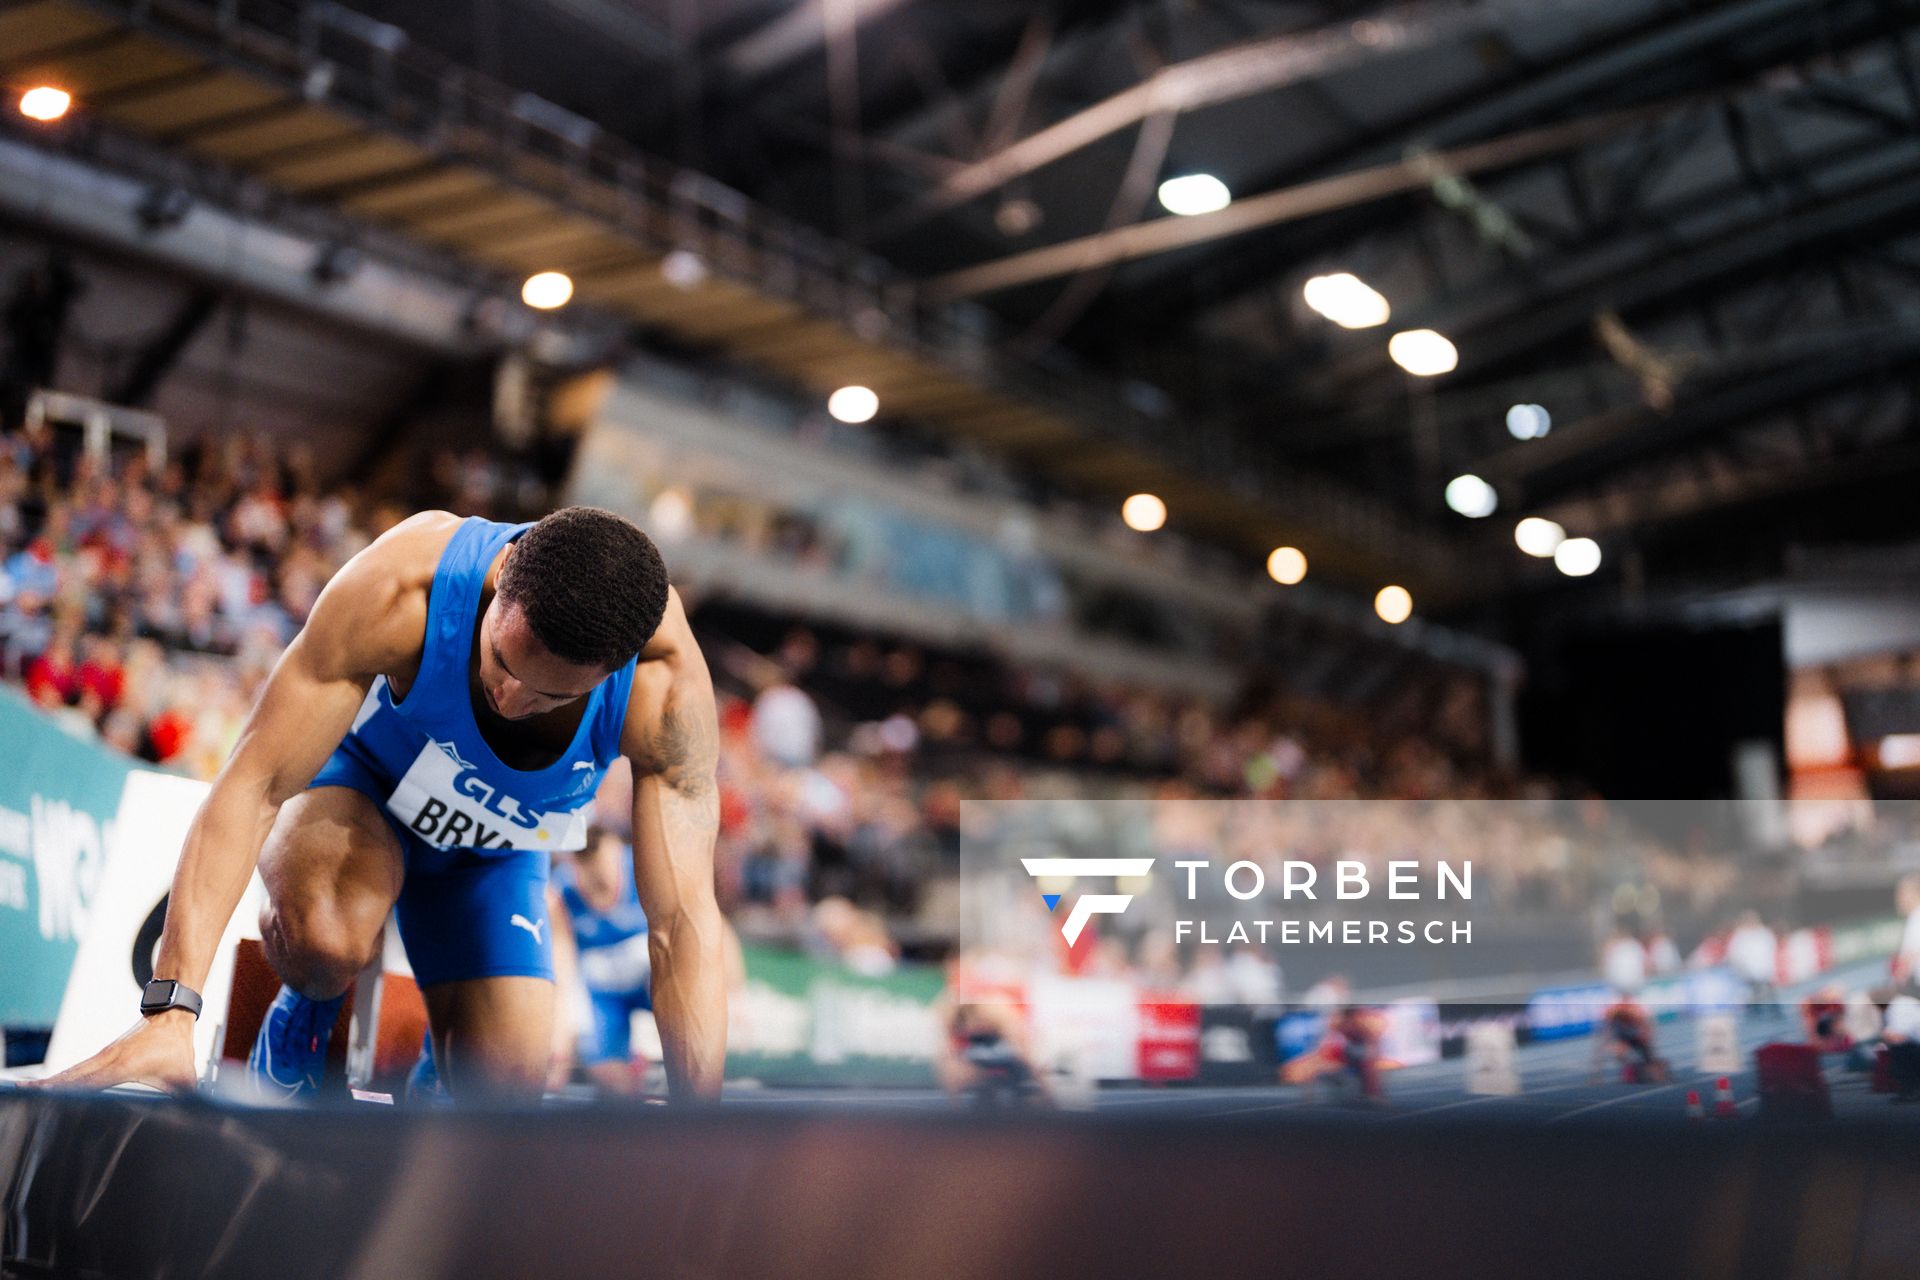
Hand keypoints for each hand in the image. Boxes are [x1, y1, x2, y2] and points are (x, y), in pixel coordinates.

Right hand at [31, 1010, 198, 1093]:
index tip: (54, 1097)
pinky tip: (46, 1085)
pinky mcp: (102, 1056)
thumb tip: (195, 1115)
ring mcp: (103, 1056)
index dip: (75, 1090)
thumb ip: (186, 1098)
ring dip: (50, 1081)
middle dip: (49, 1085)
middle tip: (24, 1092)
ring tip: (25, 1089)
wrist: (171, 1016)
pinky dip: (60, 1077)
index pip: (94, 1081)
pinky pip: (77, 1069)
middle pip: (73, 1075)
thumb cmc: (176, 1046)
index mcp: (126, 1064)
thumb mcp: (185, 1075)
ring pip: (72, 1071)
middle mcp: (109, 1058)